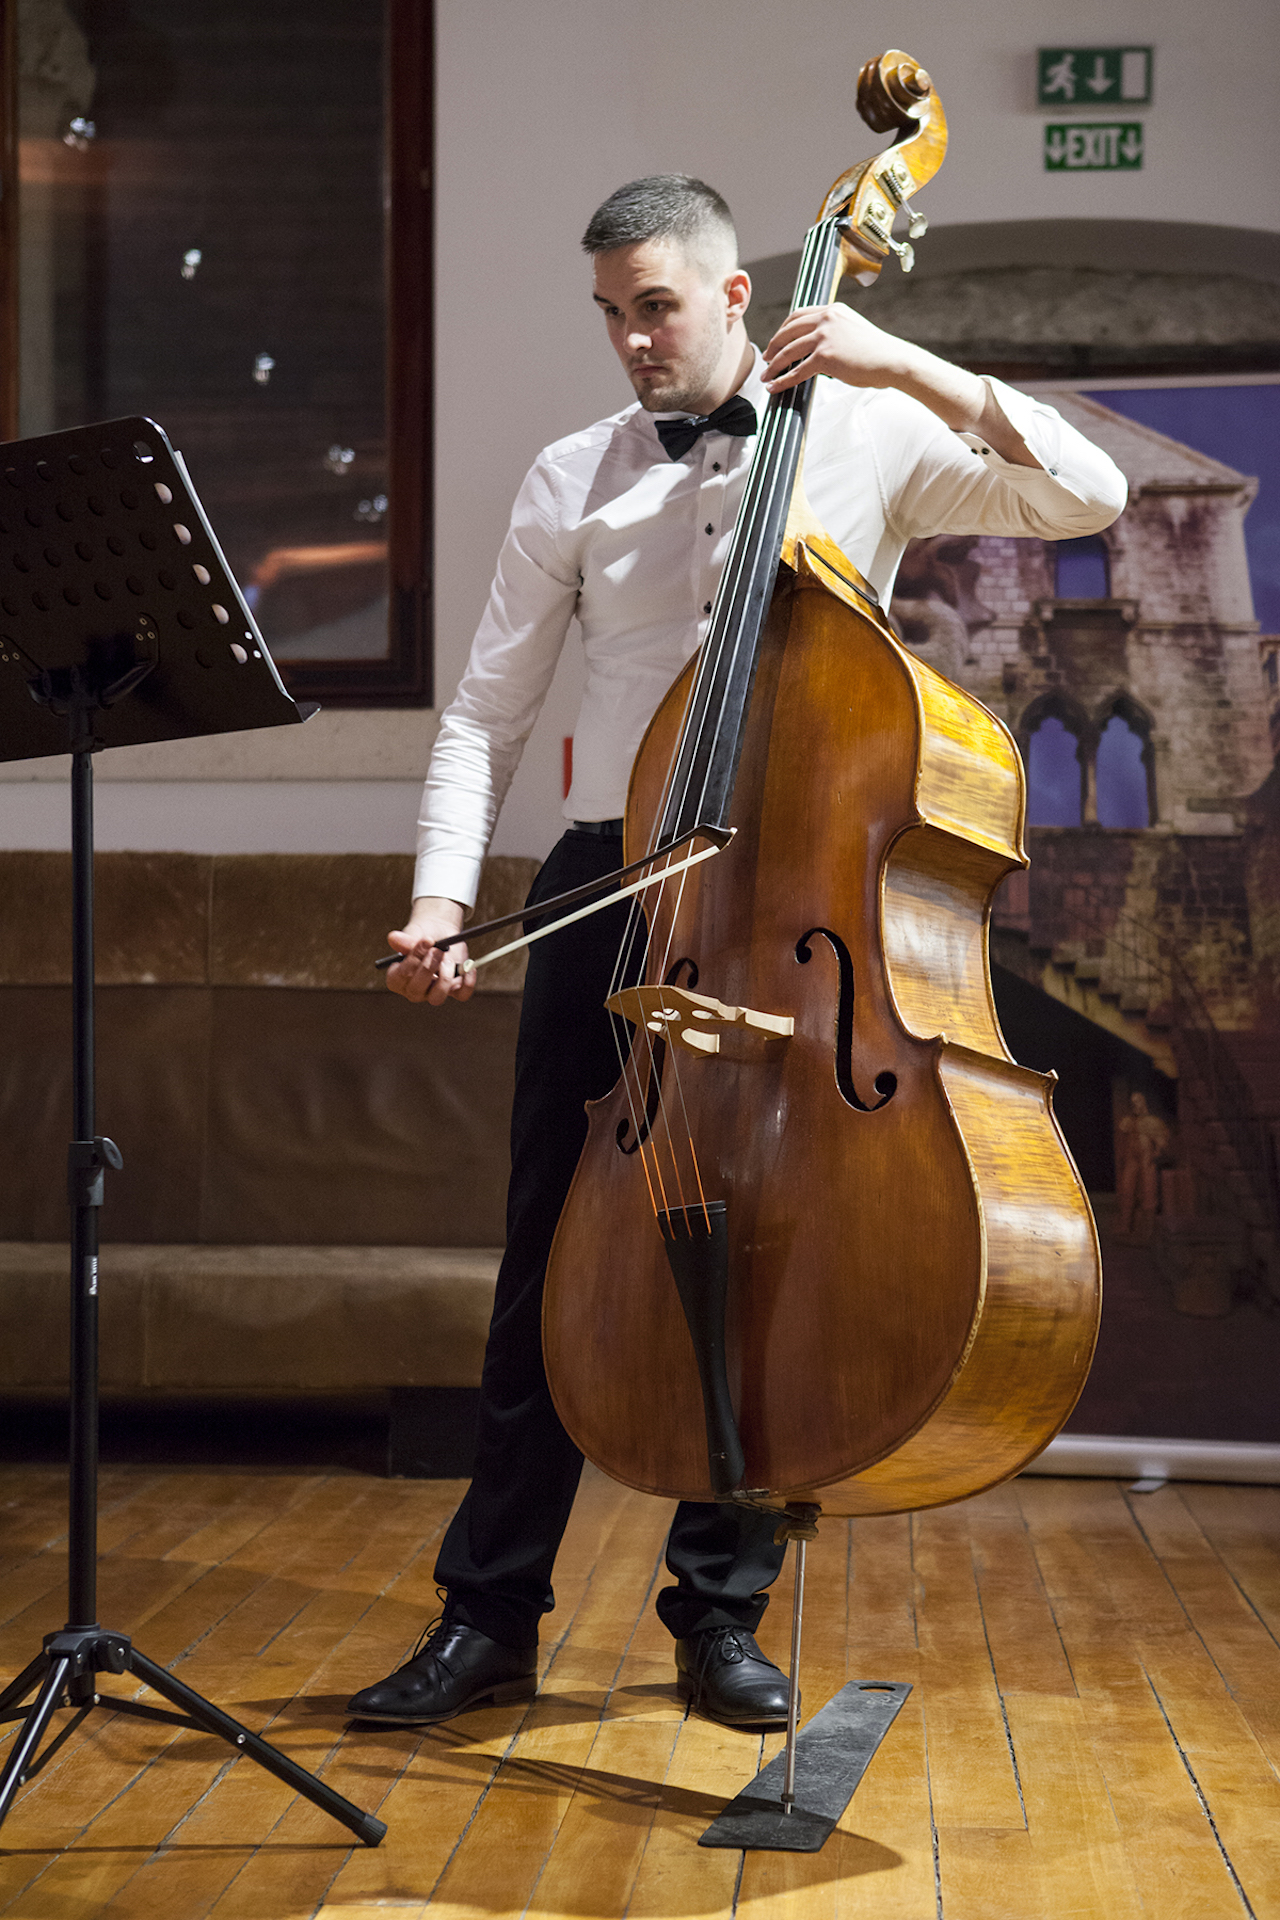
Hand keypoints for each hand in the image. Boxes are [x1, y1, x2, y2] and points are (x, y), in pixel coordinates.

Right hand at [385, 897, 475, 1005]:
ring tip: (448, 959)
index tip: (426, 940)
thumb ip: (405, 941)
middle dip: (428, 968)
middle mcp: (413, 990)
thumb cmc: (421, 936)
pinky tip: (469, 965)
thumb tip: (393, 938)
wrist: (439, 933)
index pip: (399, 978)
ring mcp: (433, 993)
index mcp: (397, 979)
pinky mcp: (454, 991)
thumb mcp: (413, 935)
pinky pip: (462, 995)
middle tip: (438, 949)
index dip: (412, 960)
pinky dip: (468, 982)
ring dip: (445, 978)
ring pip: (437, 998)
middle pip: (416, 990)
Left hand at [761, 305, 1036, 464]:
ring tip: (766, 375)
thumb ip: (835, 333)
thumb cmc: (877, 352)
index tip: (776, 340)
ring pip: (788, 350)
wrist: (893, 361)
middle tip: (766, 358)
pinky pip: (796, 370)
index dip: (783, 328)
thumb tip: (817, 348)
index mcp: (833, 310)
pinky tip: (774, 387)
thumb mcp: (853, 332)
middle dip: (774, 345)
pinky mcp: (825, 356)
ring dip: (774, 364)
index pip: (798, 315)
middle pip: (788, 330)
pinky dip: (782, 380)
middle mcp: (826, 318)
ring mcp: (824, 336)